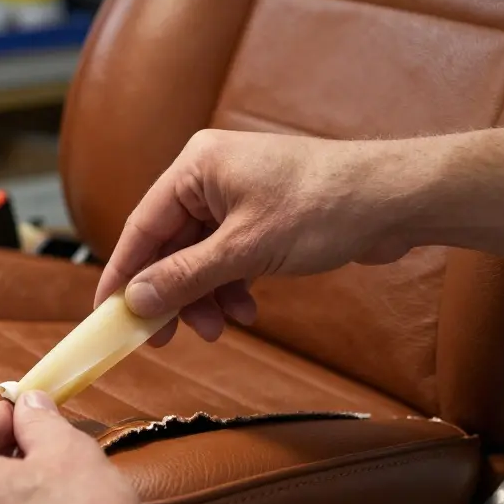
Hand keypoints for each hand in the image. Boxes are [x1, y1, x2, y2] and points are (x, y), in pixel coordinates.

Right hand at [96, 129, 421, 343]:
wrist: (396, 199)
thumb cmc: (324, 206)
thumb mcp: (245, 249)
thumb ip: (186, 277)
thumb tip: (137, 300)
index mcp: (196, 166)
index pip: (142, 226)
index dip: (122, 274)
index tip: (107, 314)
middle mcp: (210, 176)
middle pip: (169, 246)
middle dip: (172, 294)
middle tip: (165, 337)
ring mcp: (238, 196)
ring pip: (199, 257)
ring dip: (205, 296)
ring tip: (222, 328)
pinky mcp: (262, 217)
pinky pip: (227, 257)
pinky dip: (230, 287)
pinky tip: (246, 310)